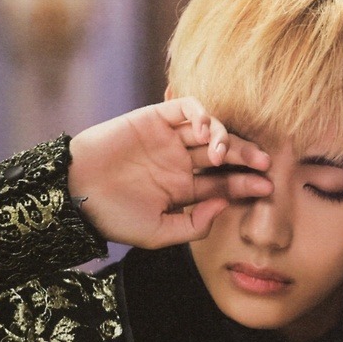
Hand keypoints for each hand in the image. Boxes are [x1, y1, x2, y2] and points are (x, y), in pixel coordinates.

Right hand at [67, 97, 272, 247]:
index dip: (246, 183)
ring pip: (210, 129)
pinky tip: (204, 131)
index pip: (224, 183)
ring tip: (223, 154)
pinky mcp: (155, 118)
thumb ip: (193, 225)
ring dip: (225, 138)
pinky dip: (201, 114)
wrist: (76, 193)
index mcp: (184, 189)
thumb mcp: (158, 233)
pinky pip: (186, 108)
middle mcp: (180, 162)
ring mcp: (169, 139)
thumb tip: (223, 205)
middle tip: (264, 164)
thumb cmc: (113, 217)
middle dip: (246, 158)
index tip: (266, 187)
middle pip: (223, 154)